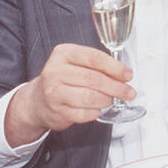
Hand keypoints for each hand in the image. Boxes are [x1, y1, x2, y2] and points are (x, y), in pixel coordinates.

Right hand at [8, 44, 133, 139]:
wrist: (38, 100)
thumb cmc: (62, 79)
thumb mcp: (75, 63)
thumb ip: (97, 64)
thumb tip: (124, 74)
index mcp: (63, 54)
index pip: (94, 58)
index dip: (115, 67)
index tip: (128, 75)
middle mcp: (55, 71)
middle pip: (94, 79)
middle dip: (116, 87)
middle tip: (129, 92)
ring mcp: (54, 92)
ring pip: (89, 97)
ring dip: (106, 100)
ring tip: (111, 100)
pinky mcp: (56, 111)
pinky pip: (83, 113)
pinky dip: (95, 112)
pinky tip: (98, 109)